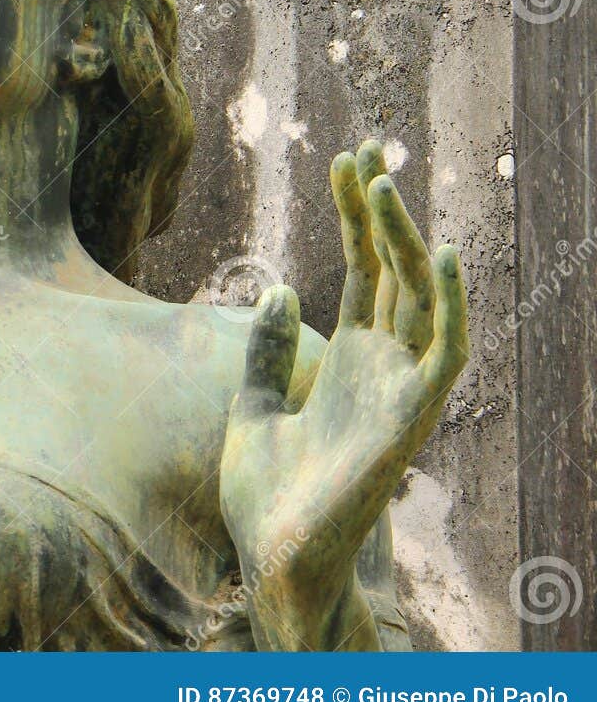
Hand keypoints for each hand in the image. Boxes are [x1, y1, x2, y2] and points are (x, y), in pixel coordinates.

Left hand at [219, 141, 469, 647]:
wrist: (270, 557)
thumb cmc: (264, 496)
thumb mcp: (251, 406)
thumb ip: (266, 350)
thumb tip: (276, 287)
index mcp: (345, 360)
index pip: (359, 269)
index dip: (354, 214)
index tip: (343, 158)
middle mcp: (379, 366)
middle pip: (390, 268)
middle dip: (379, 207)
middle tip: (366, 143)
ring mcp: (398, 388)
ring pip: (416, 294)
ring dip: (403, 237)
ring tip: (381, 179)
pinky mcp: (409, 416)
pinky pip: (443, 350)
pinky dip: (449, 302)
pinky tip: (439, 252)